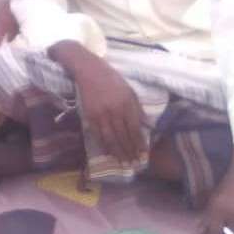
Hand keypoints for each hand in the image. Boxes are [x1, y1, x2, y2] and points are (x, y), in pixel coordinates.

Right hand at [51, 41, 147, 164]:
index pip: (135, 128)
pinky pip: (98, 134)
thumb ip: (136, 108)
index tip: (143, 155)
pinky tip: (108, 153)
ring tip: (123, 163)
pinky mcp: (90, 114)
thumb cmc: (110, 78)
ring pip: (111, 138)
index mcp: (127, 102)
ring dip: (118, 152)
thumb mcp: (128, 90)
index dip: (139, 143)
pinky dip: (104, 145)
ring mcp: (101, 113)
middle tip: (134, 164)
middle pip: (124, 135)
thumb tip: (146, 125)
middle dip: (129, 151)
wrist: (88, 69)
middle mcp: (115, 109)